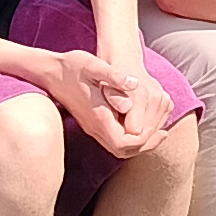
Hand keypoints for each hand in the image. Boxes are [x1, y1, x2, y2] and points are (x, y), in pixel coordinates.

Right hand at [53, 43, 174, 157]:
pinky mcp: (93, 124)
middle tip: (164, 133)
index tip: (160, 128)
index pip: (124, 143)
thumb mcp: (93, 65)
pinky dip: (132, 138)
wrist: (51, 71)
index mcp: (98, 116)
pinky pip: (115, 141)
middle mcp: (95, 127)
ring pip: (120, 149)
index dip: (144, 139)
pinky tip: (142, 125)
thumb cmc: (73, 66)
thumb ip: (112, 75)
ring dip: (140, 143)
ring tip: (158, 132)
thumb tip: (133, 84)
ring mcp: (93, 128)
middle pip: (124, 151)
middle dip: (146, 144)